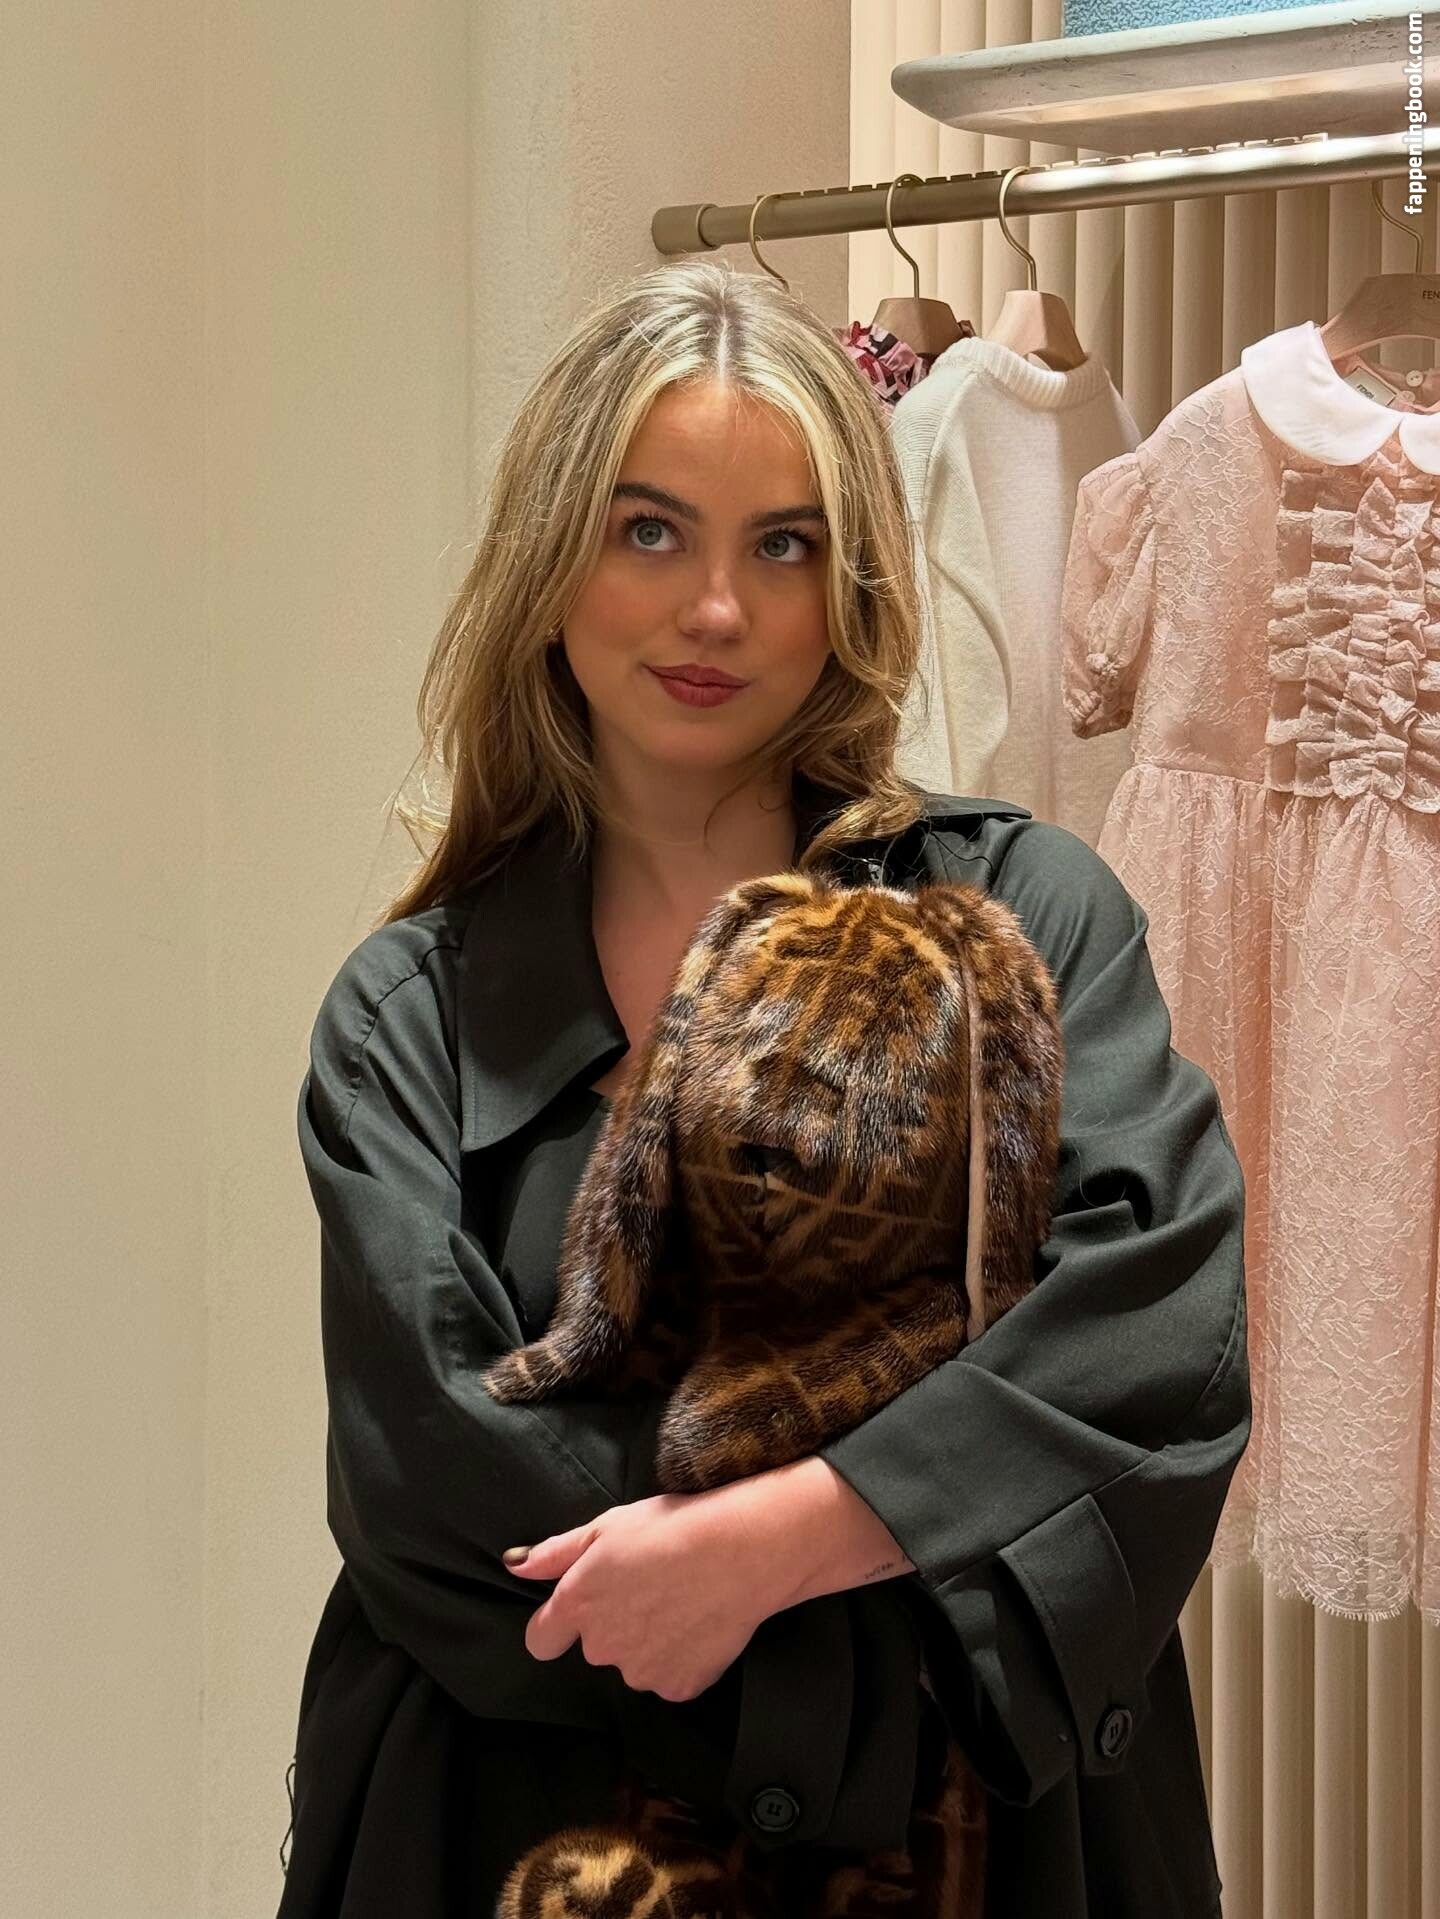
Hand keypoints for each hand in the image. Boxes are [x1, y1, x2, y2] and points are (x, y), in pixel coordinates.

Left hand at [501, 1485, 779, 1701]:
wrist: (740, 1551)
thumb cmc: (672, 1527)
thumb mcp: (607, 1525)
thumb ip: (555, 1553)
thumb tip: (514, 1566)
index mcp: (578, 1605)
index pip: (541, 1639)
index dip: (556, 1625)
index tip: (582, 1608)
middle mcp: (602, 1647)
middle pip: (597, 1647)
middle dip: (615, 1624)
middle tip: (651, 1585)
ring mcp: (641, 1672)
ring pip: (636, 1662)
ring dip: (650, 1642)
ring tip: (682, 1601)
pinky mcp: (679, 1688)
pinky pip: (671, 1677)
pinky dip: (683, 1658)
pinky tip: (701, 1623)